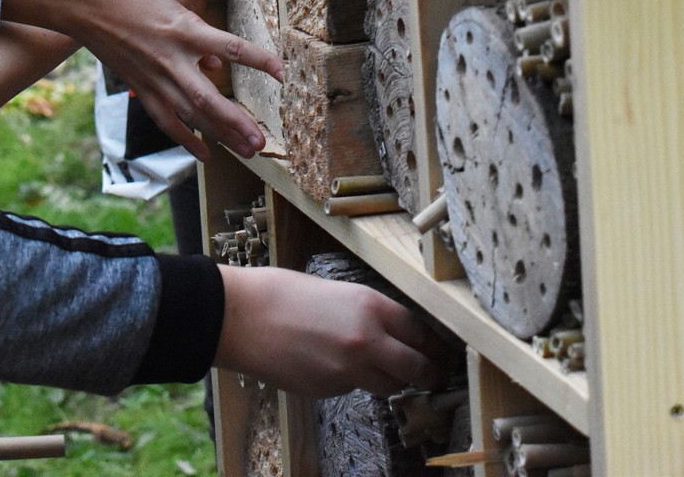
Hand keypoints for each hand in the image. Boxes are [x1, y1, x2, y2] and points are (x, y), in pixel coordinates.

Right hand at [74, 0, 279, 159]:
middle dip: (238, 123)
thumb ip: (197, 23)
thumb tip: (217, 61)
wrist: (83, 2)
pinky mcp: (141, 87)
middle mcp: (172, 60)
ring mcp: (154, 78)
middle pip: (210, 99)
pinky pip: (166, 120)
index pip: (230, 48)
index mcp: (184, 30)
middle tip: (263, 143)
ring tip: (248, 152)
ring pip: (192, 116)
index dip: (258, 60)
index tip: (282, 72)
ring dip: (222, 136)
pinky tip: (205, 155)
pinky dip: (186, 140)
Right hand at [214, 267, 448, 397]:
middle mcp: (368, 341)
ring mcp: (348, 371)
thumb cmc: (285, 294)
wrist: (243, 317)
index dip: (433, 345)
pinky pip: (353, 388)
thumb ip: (369, 315)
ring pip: (388, 385)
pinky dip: (352, 381)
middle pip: (416, 368)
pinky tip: (330, 363)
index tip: (441, 351)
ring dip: (390, 379)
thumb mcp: (339, 293)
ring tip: (380, 369)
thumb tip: (391, 333)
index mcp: (372, 308)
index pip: (421, 333)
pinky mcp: (328, 390)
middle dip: (428, 374)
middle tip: (433, 375)